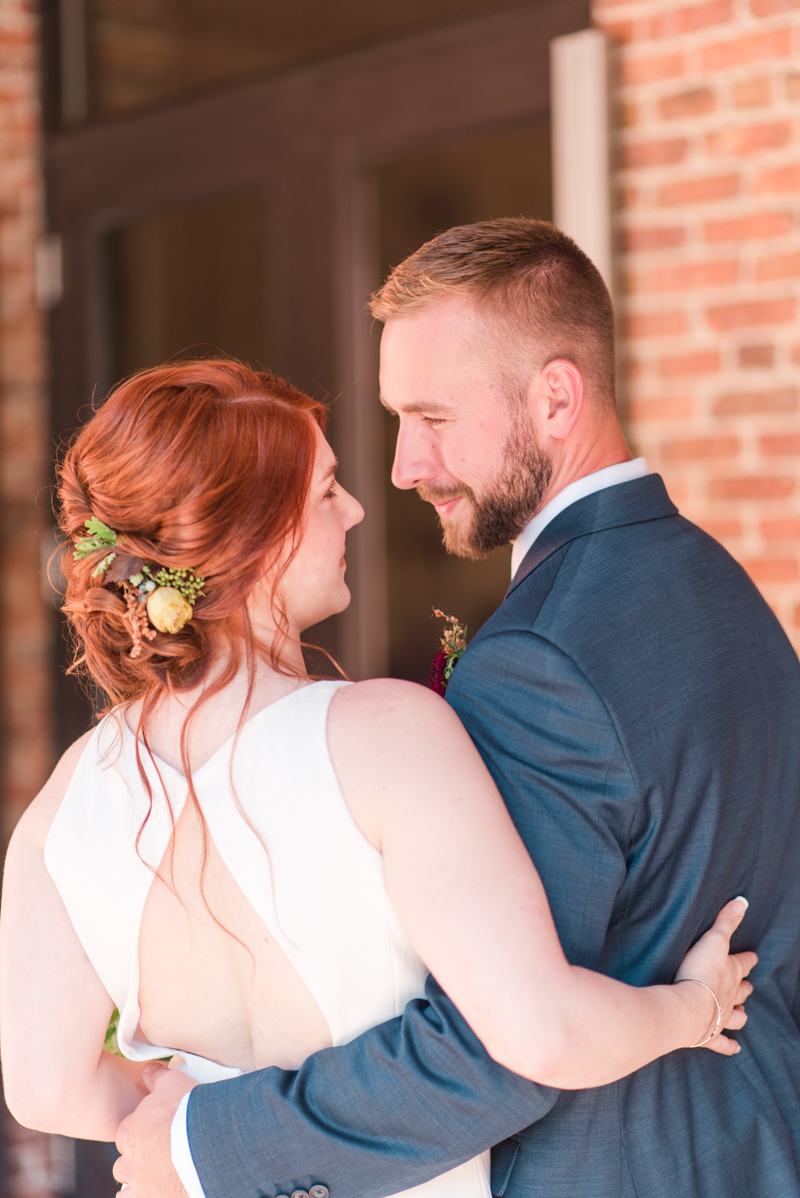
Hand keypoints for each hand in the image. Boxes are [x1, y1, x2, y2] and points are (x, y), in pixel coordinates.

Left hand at [114, 1061, 196, 1196]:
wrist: (207, 1142)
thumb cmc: (189, 1110)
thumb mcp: (173, 1083)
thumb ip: (156, 1077)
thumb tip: (148, 1069)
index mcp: (129, 1131)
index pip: (126, 1134)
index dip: (141, 1132)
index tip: (156, 1131)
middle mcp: (129, 1160)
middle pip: (124, 1163)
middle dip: (137, 1159)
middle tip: (158, 1154)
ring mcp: (139, 1183)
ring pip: (126, 1186)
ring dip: (137, 1182)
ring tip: (157, 1175)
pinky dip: (143, 1195)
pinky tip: (158, 1189)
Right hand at [674, 897, 757, 1055]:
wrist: (687, 1006)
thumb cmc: (698, 972)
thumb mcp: (713, 940)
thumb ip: (726, 921)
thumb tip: (742, 901)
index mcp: (729, 973)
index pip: (742, 963)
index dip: (747, 959)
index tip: (754, 957)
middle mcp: (729, 996)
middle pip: (741, 991)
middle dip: (745, 988)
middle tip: (748, 986)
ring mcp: (719, 1017)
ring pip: (735, 1017)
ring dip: (740, 1015)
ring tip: (744, 1015)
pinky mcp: (707, 1035)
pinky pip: (721, 1043)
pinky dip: (729, 1046)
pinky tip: (736, 1049)